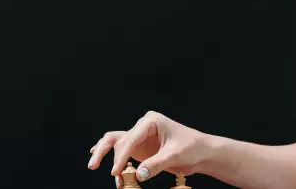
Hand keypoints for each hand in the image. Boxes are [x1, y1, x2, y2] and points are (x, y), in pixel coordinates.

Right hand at [88, 111, 215, 181]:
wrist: (202, 152)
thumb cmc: (192, 148)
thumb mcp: (174, 156)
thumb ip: (155, 165)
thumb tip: (138, 175)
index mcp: (150, 121)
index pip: (130, 138)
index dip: (121, 156)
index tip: (116, 171)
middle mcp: (142, 127)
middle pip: (117, 139)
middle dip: (105, 153)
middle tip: (93, 165)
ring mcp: (140, 137)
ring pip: (116, 143)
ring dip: (106, 155)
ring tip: (95, 166)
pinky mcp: (140, 147)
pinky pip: (122, 150)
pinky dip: (111, 155)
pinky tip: (96, 155)